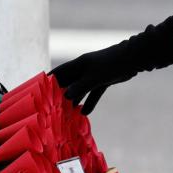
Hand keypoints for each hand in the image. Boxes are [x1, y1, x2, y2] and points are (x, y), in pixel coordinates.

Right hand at [49, 19, 172, 113]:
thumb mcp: (95, 77)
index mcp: (78, 64)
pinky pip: (93, 93)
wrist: (133, 59)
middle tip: (51, 107)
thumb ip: (80, 87)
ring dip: (74, 100)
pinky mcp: (103, 80)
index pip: (59, 73)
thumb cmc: (112, 64)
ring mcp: (94, 75)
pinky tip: (85, 113)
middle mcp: (84, 69)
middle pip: (68, 82)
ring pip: (80, 89)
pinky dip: (90, 102)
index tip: (39, 90)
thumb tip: (66, 97)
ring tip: (66, 113)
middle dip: (60, 94)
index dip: (49, 81)